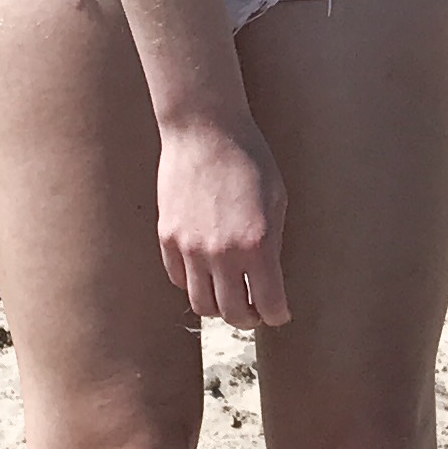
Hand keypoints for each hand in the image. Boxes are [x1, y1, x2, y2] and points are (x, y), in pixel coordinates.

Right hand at [155, 109, 289, 326]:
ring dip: (218, 306)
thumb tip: (269, 280)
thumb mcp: (277, 201)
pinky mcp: (167, 237)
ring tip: (229, 295)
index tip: (280, 313)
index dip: (278, 314)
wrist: (204, 130)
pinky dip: (194, 284)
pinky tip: (206, 272)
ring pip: (200, 304)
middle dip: (248, 318)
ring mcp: (190, 248)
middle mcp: (221, 253)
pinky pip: (179, 279)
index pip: (269, 305)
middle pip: (232, 313)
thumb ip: (273, 245)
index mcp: (257, 245)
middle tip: (255, 310)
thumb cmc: (250, 159)